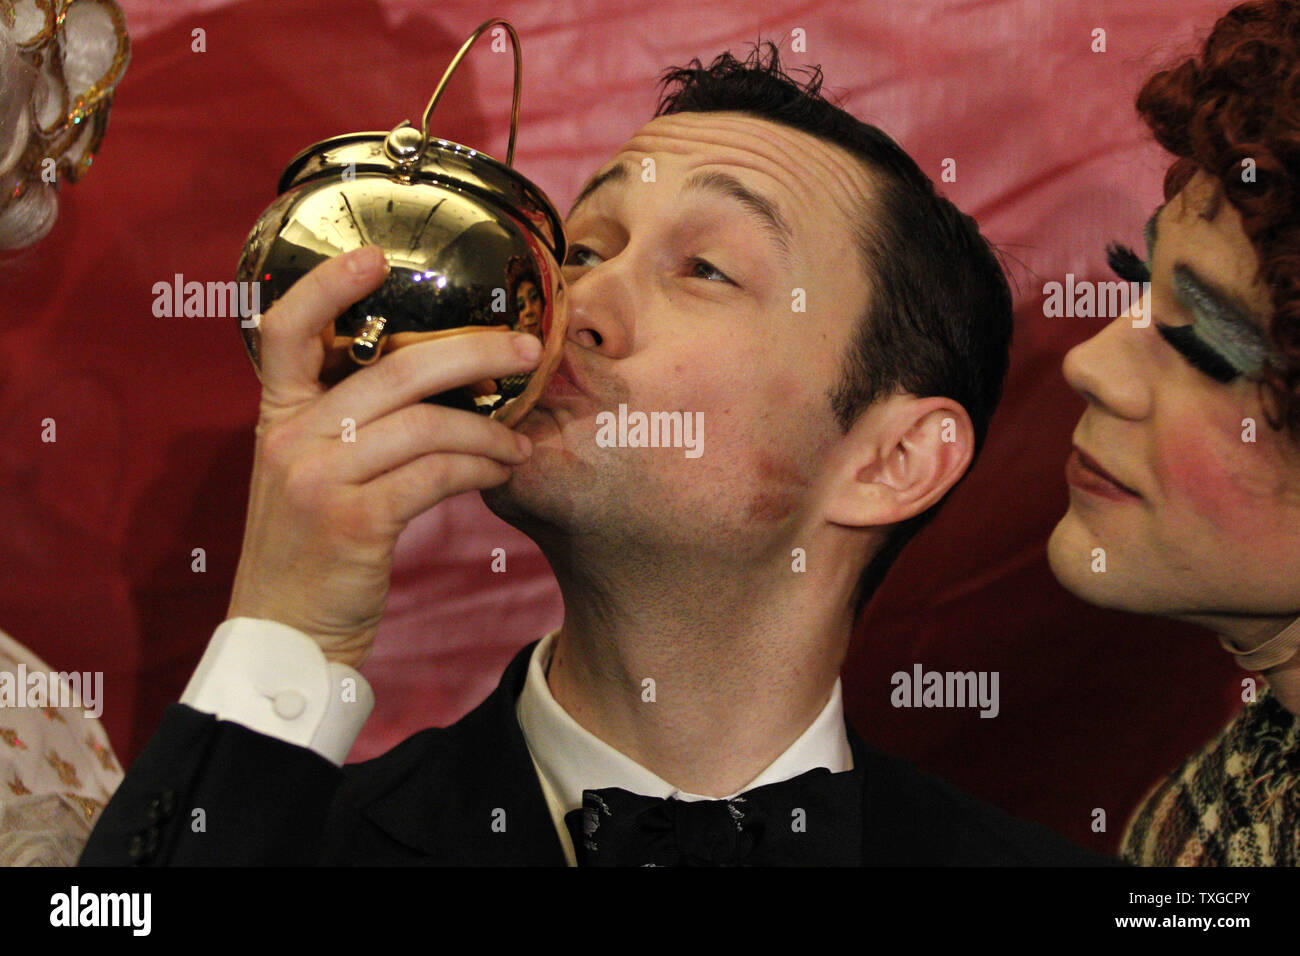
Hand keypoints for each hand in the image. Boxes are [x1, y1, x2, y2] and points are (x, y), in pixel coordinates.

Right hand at [226, 246, 541, 667]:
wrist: (287, 636)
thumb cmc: (314, 551)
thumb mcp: (312, 475)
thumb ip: (348, 425)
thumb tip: (437, 382)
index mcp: (277, 417)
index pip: (283, 329)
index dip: (325, 285)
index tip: (376, 254)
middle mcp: (290, 437)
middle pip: (392, 368)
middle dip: (473, 353)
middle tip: (526, 351)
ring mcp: (317, 477)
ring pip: (425, 422)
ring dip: (488, 427)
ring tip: (521, 439)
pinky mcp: (353, 519)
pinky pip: (436, 472)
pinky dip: (481, 464)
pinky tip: (504, 468)